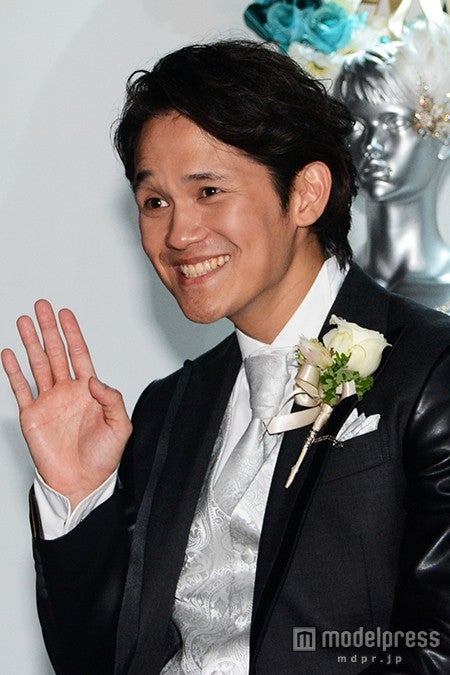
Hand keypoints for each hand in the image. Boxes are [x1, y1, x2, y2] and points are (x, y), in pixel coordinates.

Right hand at [1, 300, 131, 508]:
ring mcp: (48, 401)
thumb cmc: (103, 458)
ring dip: (30, 343)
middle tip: (41, 307)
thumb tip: (93, 378)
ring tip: (23, 322)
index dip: (72, 333)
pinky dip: (14, 371)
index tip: (65, 313)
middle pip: (56, 352)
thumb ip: (112, 399)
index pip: (79, 354)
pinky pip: (21, 388)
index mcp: (89, 391)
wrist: (81, 483)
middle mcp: (67, 392)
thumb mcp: (120, 426)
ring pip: (37, 364)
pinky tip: (9, 354)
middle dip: (48, 329)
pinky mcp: (32, 416)